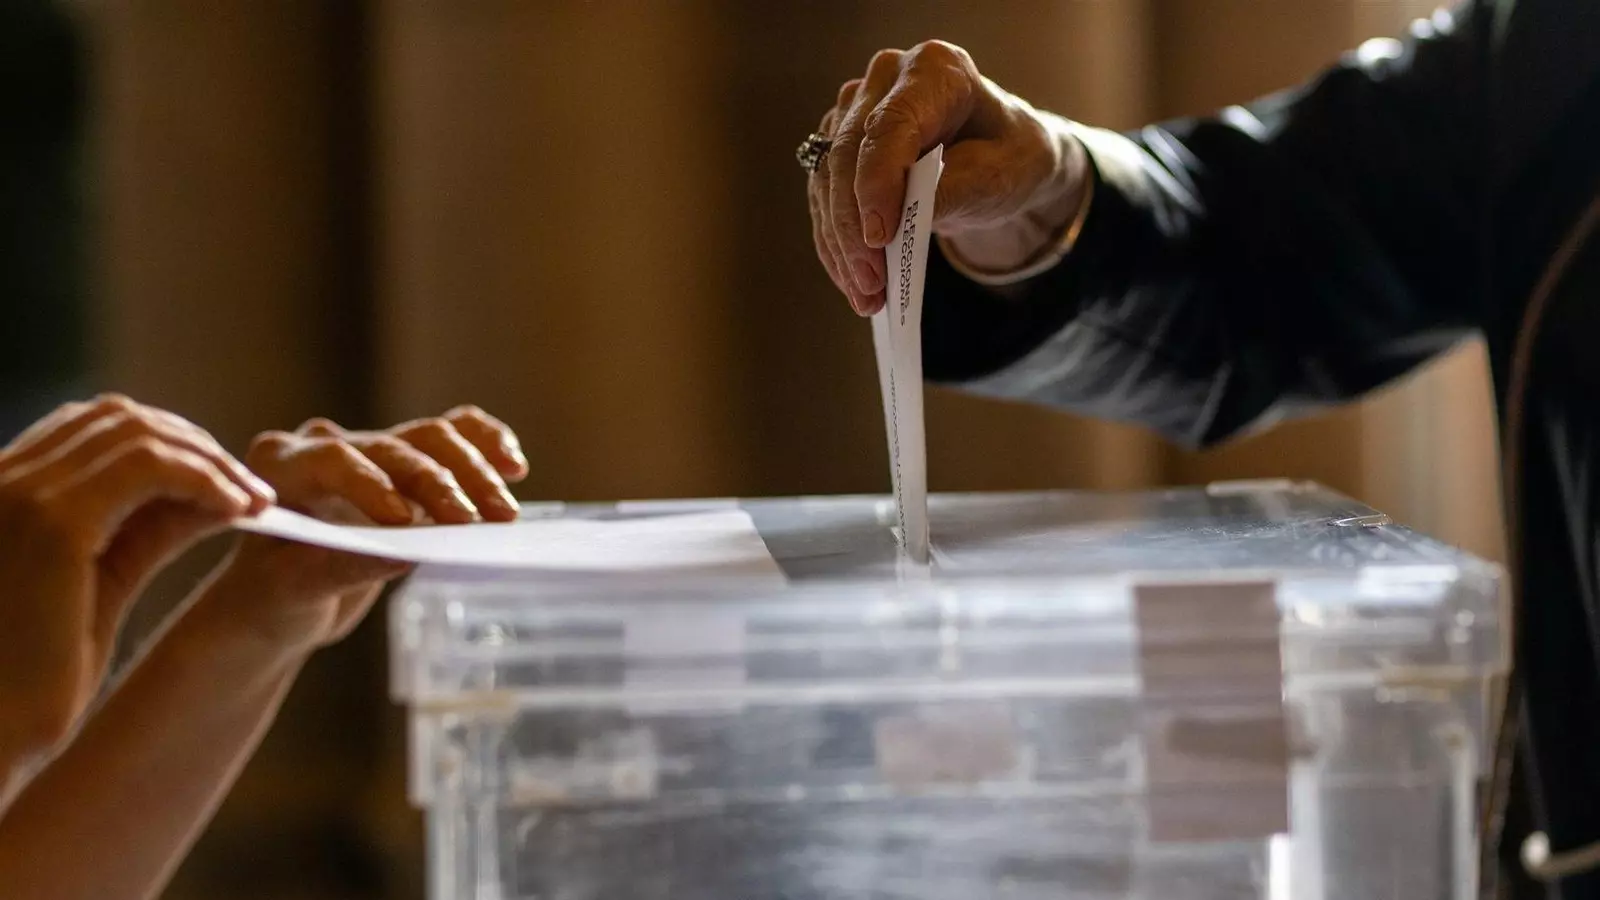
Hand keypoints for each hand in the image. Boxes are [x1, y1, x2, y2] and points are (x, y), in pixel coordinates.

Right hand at [0, 396, 273, 762]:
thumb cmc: (38, 674)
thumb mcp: (102, 579)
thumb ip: (146, 527)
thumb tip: (214, 492)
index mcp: (5, 489)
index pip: (93, 428)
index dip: (167, 442)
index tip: (221, 480)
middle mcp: (6, 479)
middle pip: (119, 418)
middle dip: (194, 444)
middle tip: (249, 487)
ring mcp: (25, 494)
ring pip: (140, 434)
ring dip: (210, 460)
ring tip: (255, 500)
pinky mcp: (55, 522)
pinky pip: (151, 466)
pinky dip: (205, 477)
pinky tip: (239, 509)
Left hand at [190, 406, 529, 655]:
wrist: (282, 597)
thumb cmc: (274, 595)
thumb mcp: (296, 590)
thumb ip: (342, 568)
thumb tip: (403, 556)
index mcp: (281, 464)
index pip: (335, 459)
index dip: (371, 484)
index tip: (404, 523)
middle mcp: (326, 443)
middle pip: (395, 448)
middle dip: (440, 484)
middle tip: (475, 523)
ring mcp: (370, 446)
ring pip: (432, 439)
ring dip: (475, 471)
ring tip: (505, 513)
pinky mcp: (407, 459)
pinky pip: (454, 434)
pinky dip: (486, 445)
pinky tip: (514, 464)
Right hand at [808, 40, 1090, 314]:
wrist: (999, 157)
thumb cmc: (1007, 157)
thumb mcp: (1000, 177)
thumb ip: (954, 192)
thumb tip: (901, 221)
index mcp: (935, 70)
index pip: (889, 125)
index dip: (877, 182)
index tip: (880, 236)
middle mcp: (885, 79)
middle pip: (848, 153)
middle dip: (854, 225)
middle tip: (871, 283)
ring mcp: (855, 108)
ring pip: (827, 178)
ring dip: (841, 243)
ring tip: (865, 294)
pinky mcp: (837, 143)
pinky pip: (824, 196)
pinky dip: (837, 243)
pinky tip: (854, 281)